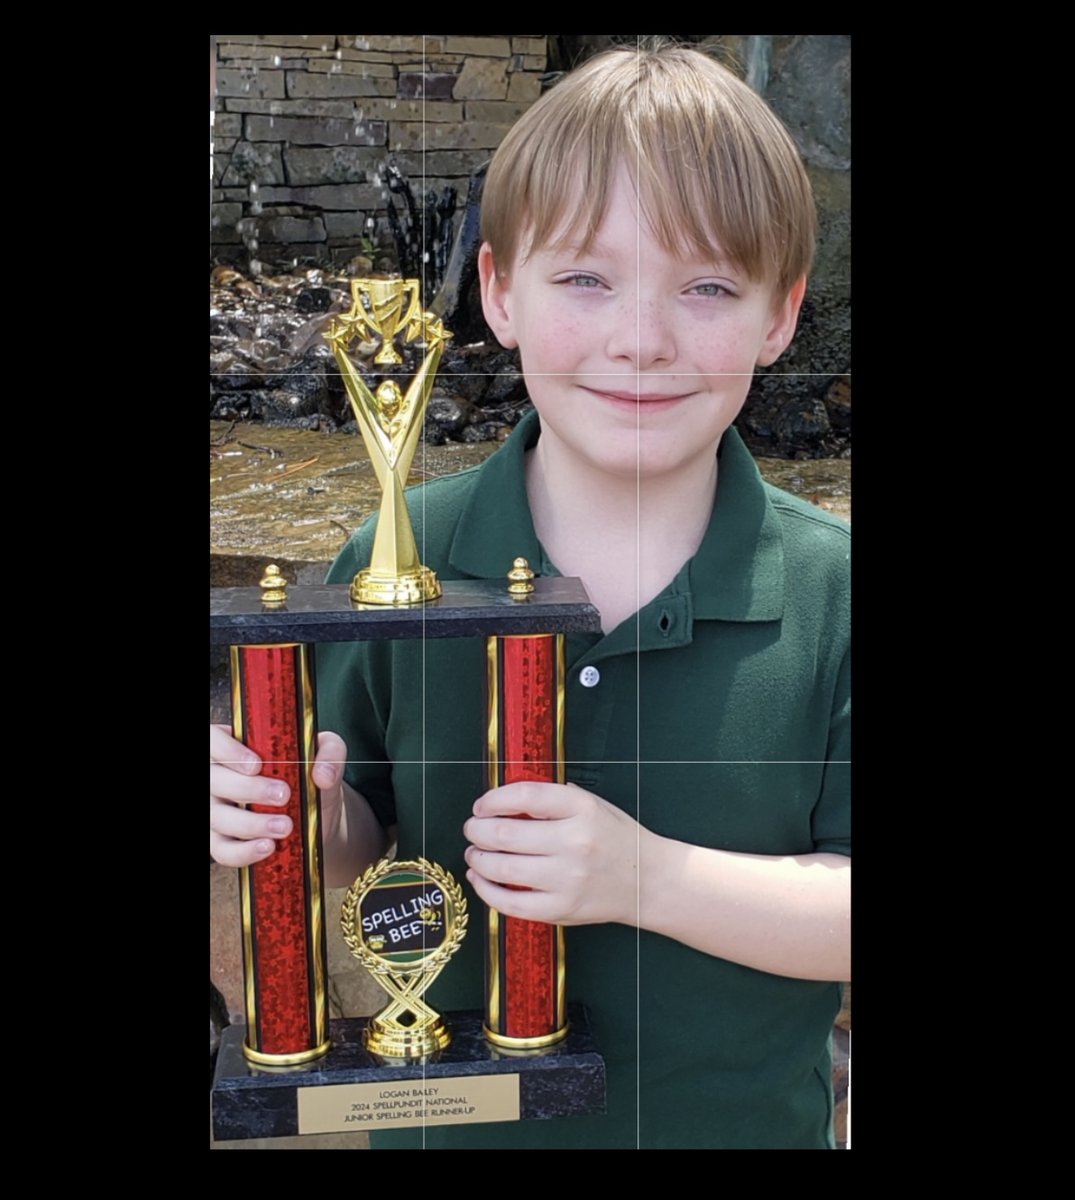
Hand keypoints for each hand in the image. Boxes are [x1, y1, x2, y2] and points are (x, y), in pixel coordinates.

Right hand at [209, 724, 347, 866]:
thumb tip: (323, 775)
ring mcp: (216, 809)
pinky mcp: (221, 840)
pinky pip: (222, 850)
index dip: (227, 750)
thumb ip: (329, 752)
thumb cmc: (310, 775)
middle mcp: (217, 776)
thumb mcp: (325, 753)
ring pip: (217, 817)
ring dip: (250, 824)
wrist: (316, 815)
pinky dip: (244, 851)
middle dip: (248, 789)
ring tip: (285, 826)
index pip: (213, 740)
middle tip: (284, 795)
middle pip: (214, 780)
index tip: (257, 764)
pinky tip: (268, 846)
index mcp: (233, 746)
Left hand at [462, 781, 644, 926]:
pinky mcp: (562, 910)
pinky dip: (486, 891)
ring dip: (477, 858)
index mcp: (582, 809)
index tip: (481, 806)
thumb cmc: (615, 838)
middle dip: (477, 830)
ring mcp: (567, 879)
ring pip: (502, 868)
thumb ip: (552, 799)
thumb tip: (501, 802)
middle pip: (505, 834)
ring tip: (473, 853)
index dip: (493, 800)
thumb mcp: (592, 804)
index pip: (524, 796)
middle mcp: (574, 842)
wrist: (649, 881)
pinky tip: (480, 879)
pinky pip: (511, 904)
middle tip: (471, 829)